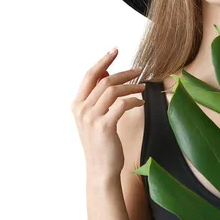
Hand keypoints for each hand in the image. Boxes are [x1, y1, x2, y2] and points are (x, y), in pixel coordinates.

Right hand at [71, 48, 145, 181]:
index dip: (103, 60)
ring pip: (114, 90)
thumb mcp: (95, 116)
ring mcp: (92, 118)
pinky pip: (122, 104)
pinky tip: (141, 102)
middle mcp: (81, 110)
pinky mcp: (105, 126)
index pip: (89, 75)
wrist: (101, 169)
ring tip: (143, 88)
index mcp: (77, 105)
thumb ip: (98, 95)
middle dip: (124, 73)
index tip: (115, 50)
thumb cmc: (101, 142)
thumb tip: (106, 71)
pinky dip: (134, 100)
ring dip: (132, 86)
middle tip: (139, 71)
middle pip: (105, 80)